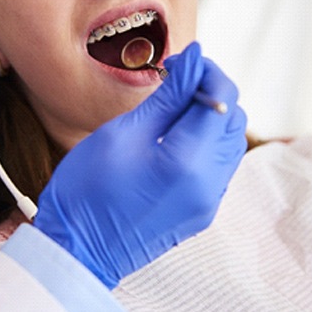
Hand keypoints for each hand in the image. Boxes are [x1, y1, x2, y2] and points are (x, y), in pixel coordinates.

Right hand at [34, 42, 246, 287]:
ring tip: (174, 109)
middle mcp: (210, 182)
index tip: (179, 62)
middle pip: (233, 118)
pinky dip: (206, 141)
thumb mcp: (124, 133)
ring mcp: (209, 200)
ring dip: (210, 116)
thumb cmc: (88, 189)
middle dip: (210, 91)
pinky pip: (219, 164)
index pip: (222, 97)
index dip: (205, 70)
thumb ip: (168, 96)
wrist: (78, 251)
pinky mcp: (202, 210)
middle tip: (175, 83)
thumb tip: (195, 60)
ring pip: (230, 141)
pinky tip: (176, 137)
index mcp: (189, 160)